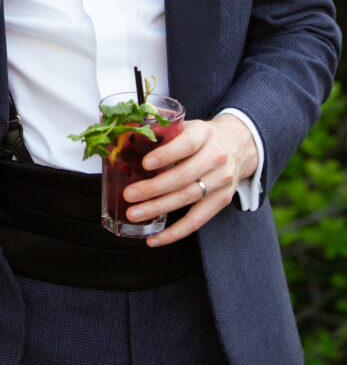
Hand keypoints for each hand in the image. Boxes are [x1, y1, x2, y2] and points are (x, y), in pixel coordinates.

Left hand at [122, 114, 258, 245]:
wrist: (237, 144)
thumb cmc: (202, 137)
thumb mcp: (187, 125)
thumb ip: (162, 132)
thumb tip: (126, 137)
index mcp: (204, 134)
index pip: (186, 145)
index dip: (166, 155)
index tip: (145, 164)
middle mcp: (216, 157)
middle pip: (184, 176)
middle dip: (154, 188)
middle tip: (130, 194)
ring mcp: (221, 181)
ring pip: (188, 198)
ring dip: (159, 208)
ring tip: (135, 213)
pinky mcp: (222, 200)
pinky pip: (197, 221)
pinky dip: (175, 232)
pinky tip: (154, 239)